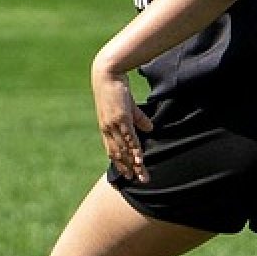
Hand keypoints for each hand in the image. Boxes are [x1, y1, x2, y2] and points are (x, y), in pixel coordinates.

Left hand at [92, 67, 152, 182]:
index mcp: (107, 128)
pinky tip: (140, 159)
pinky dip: (134, 150)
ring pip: (124, 149)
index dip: (120, 163)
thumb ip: (138, 119)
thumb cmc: (117, 89)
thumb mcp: (128, 107)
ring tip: (141, 174)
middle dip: (128, 168)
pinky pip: (129, 138)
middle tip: (137, 180)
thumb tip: (149, 129)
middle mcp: (108, 130)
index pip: (113, 150)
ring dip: (133, 163)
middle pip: (118, 154)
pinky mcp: (121, 118)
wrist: (108, 75)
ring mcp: (113, 125)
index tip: (128, 174)